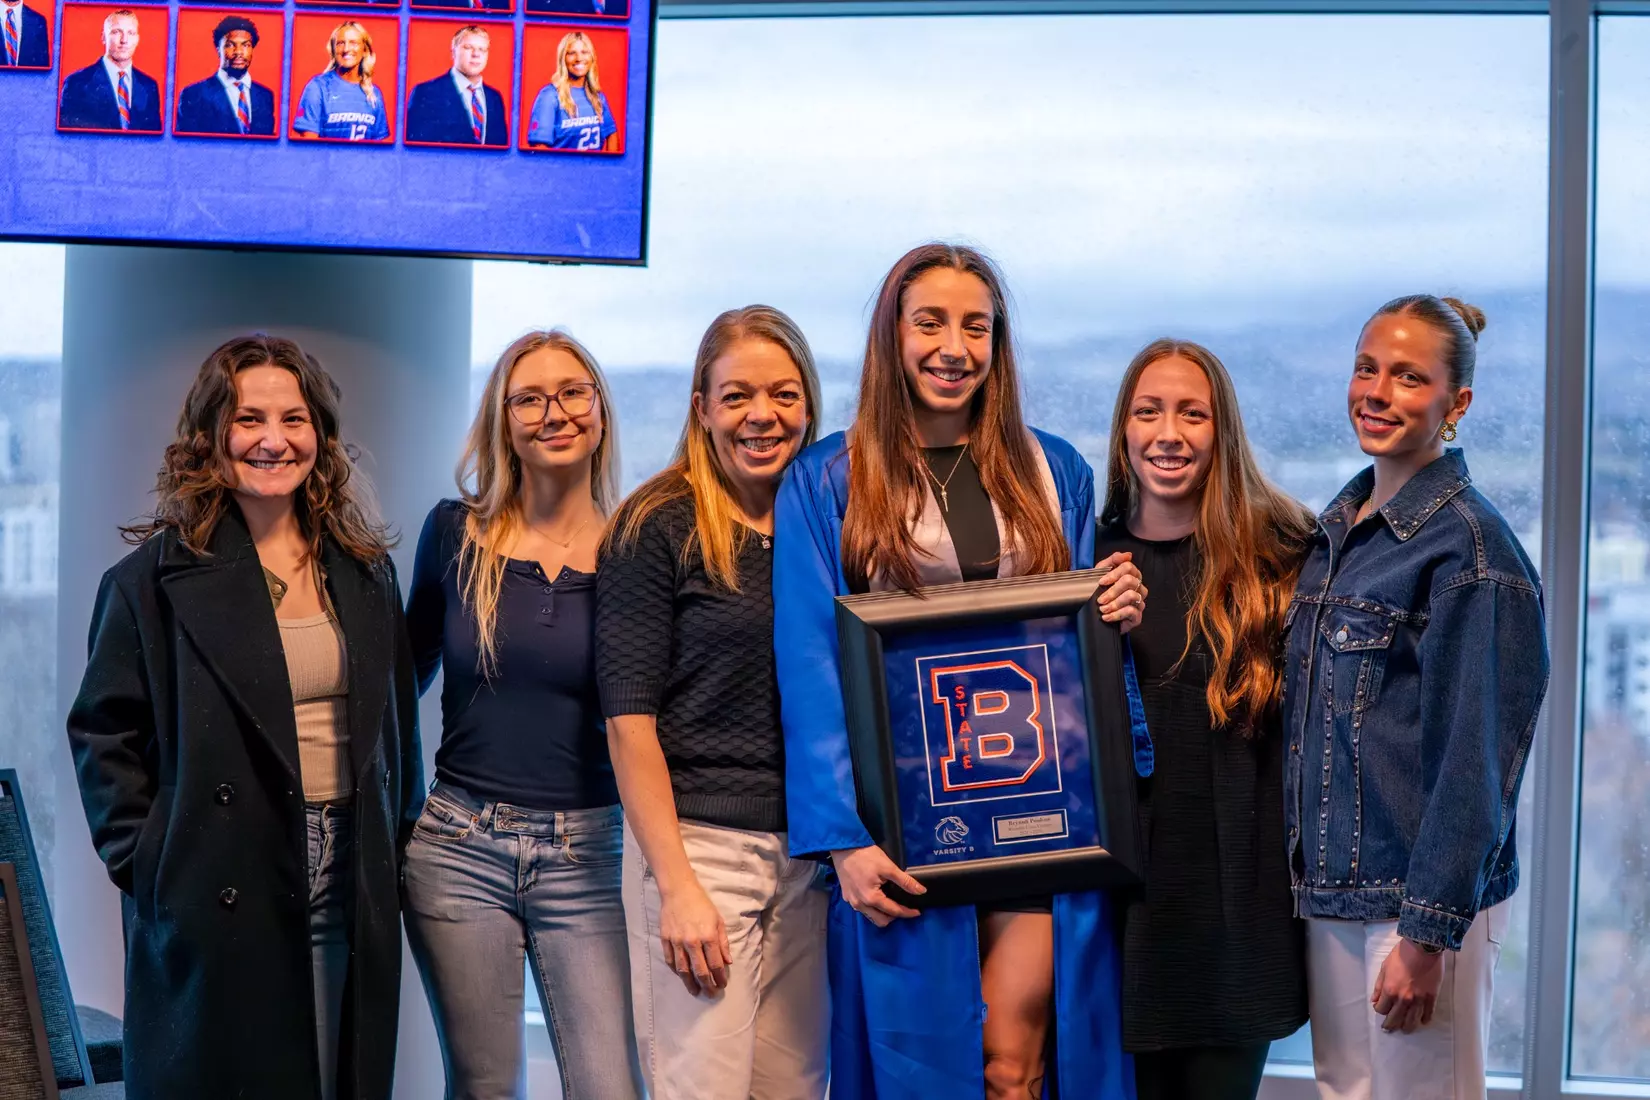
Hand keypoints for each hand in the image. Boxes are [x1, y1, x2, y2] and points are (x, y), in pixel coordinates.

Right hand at [657, 879, 730, 995]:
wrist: (679, 891)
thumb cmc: (702, 905)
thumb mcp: (718, 921)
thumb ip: (723, 943)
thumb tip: (728, 962)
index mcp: (708, 936)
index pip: (715, 964)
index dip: (720, 977)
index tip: (722, 984)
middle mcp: (692, 942)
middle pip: (700, 971)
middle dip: (707, 985)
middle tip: (711, 994)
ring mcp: (677, 942)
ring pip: (683, 970)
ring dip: (690, 983)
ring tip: (695, 991)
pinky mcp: (665, 940)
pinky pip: (670, 961)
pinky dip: (676, 971)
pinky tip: (681, 976)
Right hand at [831, 844, 926, 927]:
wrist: (844, 846)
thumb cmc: (866, 856)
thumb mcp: (888, 867)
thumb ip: (905, 881)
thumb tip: (921, 891)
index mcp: (871, 898)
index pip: (894, 911)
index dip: (907, 913)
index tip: (917, 912)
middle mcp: (860, 905)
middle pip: (881, 920)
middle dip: (894, 917)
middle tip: (904, 907)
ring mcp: (851, 902)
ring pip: (870, 916)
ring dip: (882, 914)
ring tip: (891, 902)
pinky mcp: (846, 896)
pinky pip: (862, 909)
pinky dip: (872, 908)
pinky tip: (877, 897)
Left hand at [1095, 552, 1146, 633]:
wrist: (1098, 616)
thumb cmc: (1101, 593)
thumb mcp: (1101, 574)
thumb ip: (1112, 561)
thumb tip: (1127, 555)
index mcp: (1131, 575)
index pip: (1128, 567)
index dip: (1113, 574)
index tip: (1101, 582)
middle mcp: (1138, 587)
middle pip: (1130, 581)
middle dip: (1112, 591)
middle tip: (1100, 599)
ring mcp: (1139, 601)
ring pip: (1132, 596)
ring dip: (1114, 603)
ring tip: (1103, 609)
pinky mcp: (1137, 616)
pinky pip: (1131, 612)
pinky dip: (1116, 614)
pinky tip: (1107, 617)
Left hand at [1371, 937, 1444, 1031]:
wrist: (1422, 948)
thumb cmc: (1401, 955)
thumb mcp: (1384, 968)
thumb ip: (1378, 986)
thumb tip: (1374, 1000)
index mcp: (1390, 991)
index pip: (1382, 1008)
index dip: (1379, 1009)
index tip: (1380, 1008)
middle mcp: (1403, 999)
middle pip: (1395, 1018)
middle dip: (1391, 1025)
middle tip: (1389, 1029)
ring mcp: (1419, 1000)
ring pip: (1412, 1020)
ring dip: (1407, 1027)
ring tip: (1405, 1030)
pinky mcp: (1432, 997)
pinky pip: (1428, 1013)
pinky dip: (1425, 1019)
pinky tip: (1422, 1022)